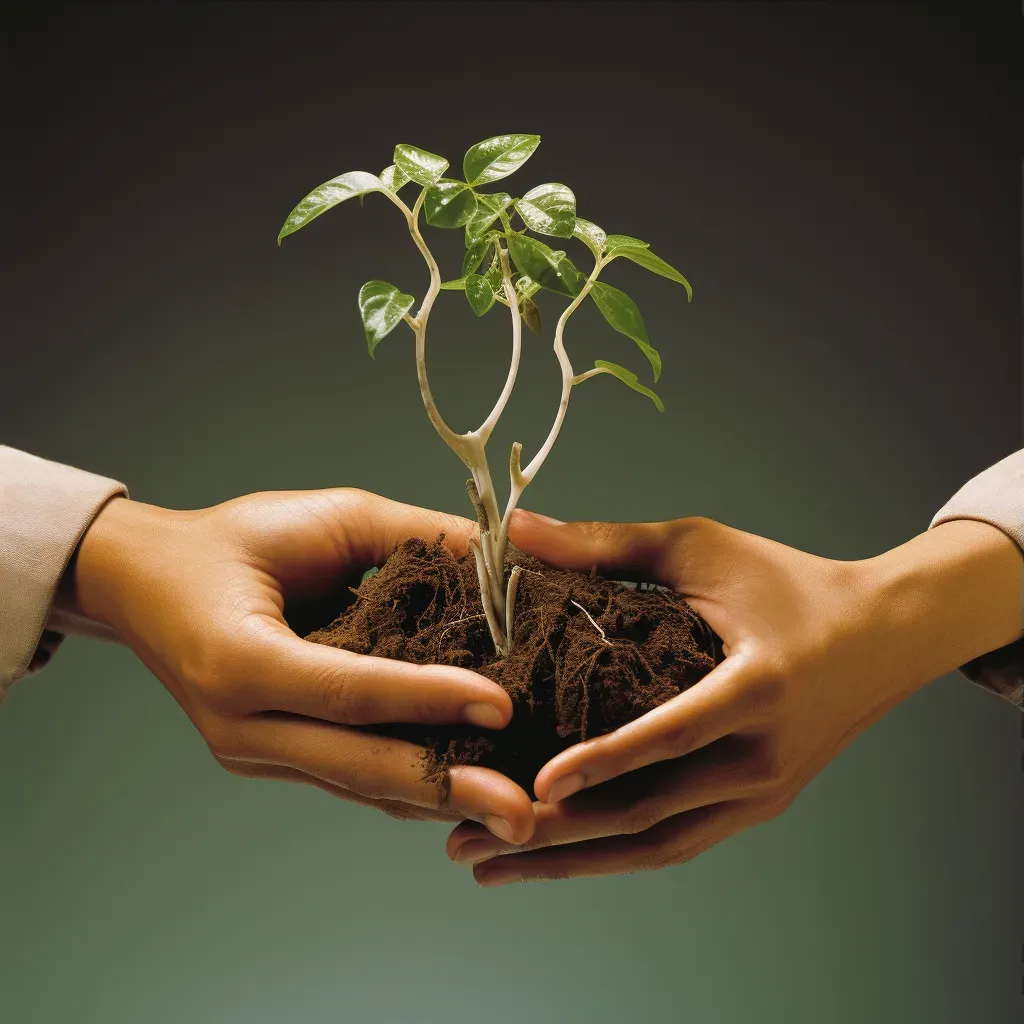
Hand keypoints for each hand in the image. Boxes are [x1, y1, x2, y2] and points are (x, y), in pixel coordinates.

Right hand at [57, 489, 534, 843]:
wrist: (147, 582)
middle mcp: (239, 723)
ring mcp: (250, 751)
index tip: (502, 704)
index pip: (347, 688)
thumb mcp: (325, 517)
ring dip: (436, 797)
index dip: (427, 697)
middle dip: (447, 787)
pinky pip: (346, 778)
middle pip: (355, 764)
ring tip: (510, 813)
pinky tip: (462, 788)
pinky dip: (406, 784)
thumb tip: (500, 555)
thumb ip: (412, 533)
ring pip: (356, 784)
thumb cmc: (235, 541)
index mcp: (237, 657)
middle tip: (523, 810)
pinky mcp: (268, 759)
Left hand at [447, 511, 1021, 881]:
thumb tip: (516, 530)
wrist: (880, 634)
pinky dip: (618, 854)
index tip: (535, 786)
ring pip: (661, 846)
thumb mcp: (700, 548)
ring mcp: (764, 794)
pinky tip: (565, 855)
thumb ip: (606, 544)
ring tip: (497, 867)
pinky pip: (680, 841)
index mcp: (757, 686)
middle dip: (557, 835)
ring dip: (576, 862)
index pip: (672, 734)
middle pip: (653, 813)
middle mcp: (764, 756)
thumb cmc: (786, 582)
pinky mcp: (758, 807)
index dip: (603, 763)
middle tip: (467, 845)